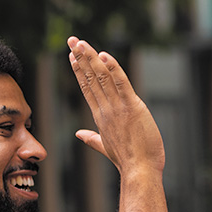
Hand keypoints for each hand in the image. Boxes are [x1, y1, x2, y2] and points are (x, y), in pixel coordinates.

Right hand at [67, 36, 164, 175]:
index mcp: (100, 116)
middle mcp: (105, 109)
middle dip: (81, 57)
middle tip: (72, 40)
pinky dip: (114, 69)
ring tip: (82, 42)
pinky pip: (121, 83)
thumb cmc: (127, 160)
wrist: (139, 171)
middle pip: (90, 78)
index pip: (87, 88)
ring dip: (92, 57)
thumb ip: (92, 138)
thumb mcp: (106, 146)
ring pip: (102, 77)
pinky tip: (105, 55)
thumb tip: (79, 134)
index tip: (72, 56)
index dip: (79, 70)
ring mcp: (117, 108)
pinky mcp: (132, 107)